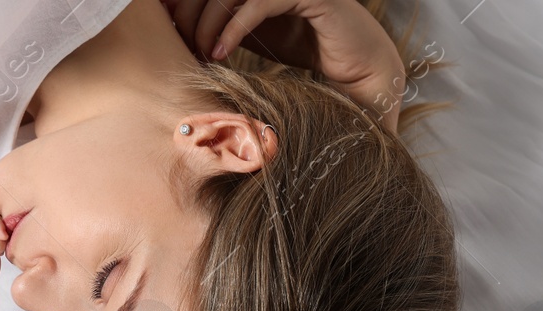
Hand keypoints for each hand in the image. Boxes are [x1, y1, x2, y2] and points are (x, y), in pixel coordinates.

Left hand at [161, 0, 404, 127]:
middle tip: (179, 45)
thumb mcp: (261, 47)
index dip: (187, 9)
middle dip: (190, 13)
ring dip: (207, 21)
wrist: (368, 72)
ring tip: (200, 53)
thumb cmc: (314, 66)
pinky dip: (233, 25)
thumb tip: (188, 50)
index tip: (174, 41)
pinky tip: (218, 53)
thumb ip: (231, 38)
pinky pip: (259, 1)